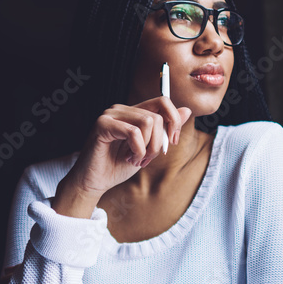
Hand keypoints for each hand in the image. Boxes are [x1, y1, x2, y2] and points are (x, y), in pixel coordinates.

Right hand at [65, 98, 192, 197]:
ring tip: (137, 160)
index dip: (174, 121)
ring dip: (148, 148)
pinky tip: (129, 159)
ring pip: (148, 122)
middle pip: (158, 116)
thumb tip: (187, 110)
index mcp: (133, 112)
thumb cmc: (118, 166)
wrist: (95, 182)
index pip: (163, 101)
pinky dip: (137, 150)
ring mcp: (111, 114)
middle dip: (159, 143)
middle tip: (147, 160)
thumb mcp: (148, 149)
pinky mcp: (103, 124)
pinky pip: (134, 132)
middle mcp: (122, 109)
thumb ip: (165, 130)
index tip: (172, 142)